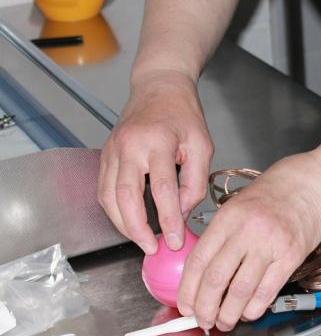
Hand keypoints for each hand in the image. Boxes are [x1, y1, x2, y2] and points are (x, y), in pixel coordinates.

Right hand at [98, 69, 212, 253]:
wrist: (159, 86)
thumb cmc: (183, 114)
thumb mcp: (202, 146)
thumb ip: (194, 182)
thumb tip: (183, 213)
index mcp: (156, 142)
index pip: (162, 191)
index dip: (169, 221)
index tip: (175, 241)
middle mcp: (129, 146)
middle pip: (125, 197)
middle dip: (137, 229)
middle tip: (152, 249)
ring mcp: (112, 150)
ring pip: (109, 197)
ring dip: (123, 224)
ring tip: (142, 240)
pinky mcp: (105, 155)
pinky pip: (104, 189)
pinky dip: (114, 210)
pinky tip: (128, 222)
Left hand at [176, 154, 320, 330]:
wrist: (312, 186)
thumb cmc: (274, 196)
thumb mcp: (237, 206)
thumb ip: (218, 236)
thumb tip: (200, 275)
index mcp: (228, 218)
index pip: (199, 260)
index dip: (188, 289)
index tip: (185, 305)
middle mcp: (247, 231)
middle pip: (217, 279)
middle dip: (205, 307)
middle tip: (202, 320)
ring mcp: (271, 245)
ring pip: (241, 290)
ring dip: (229, 314)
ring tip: (224, 322)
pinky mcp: (291, 257)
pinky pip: (267, 291)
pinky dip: (254, 308)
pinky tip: (248, 313)